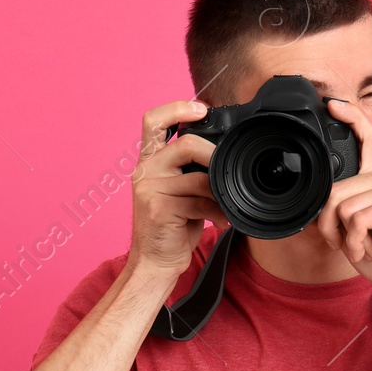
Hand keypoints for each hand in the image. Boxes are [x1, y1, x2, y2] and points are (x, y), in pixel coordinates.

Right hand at [128, 100, 228, 277]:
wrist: (154, 262)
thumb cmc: (171, 226)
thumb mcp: (179, 191)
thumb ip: (191, 170)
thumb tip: (223, 156)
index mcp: (149, 161)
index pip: (153, 121)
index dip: (177, 108)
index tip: (201, 109)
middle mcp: (145, 170)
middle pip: (186, 144)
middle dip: (214, 156)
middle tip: (227, 170)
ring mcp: (149, 189)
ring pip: (197, 176)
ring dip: (220, 192)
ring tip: (227, 204)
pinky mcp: (158, 208)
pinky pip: (199, 201)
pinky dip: (218, 211)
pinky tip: (222, 220)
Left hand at [315, 100, 371, 294]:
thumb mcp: (353, 231)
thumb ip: (339, 212)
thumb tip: (318, 204)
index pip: (365, 139)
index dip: (350, 118)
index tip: (333, 105)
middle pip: (334, 191)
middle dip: (330, 226)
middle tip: (347, 243)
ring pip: (342, 207)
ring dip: (345, 238)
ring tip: (363, 246)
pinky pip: (357, 219)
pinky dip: (356, 242)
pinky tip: (370, 249)